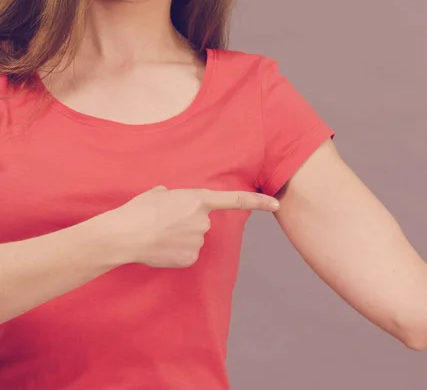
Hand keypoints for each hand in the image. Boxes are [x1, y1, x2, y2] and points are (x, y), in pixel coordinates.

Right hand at [103, 185, 279, 268]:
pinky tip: (160, 248)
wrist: (125, 235)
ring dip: (180, 236)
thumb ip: (173, 196)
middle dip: (188, 221)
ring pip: (194, 238)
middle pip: (203, 221)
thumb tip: (170, 200)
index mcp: (198, 199)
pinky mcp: (190, 259)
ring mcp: (198, 241)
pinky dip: (176, 251)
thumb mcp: (158, 193)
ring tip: (158, 234)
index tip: (275, 204)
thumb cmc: (139, 210)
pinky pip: (187, 253)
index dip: (258, 202)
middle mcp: (203, 221)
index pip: (235, 200)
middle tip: (164, 221)